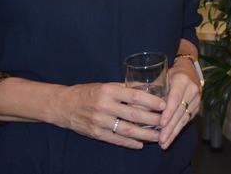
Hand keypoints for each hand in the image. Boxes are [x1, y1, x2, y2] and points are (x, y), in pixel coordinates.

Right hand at [51, 82, 165, 149]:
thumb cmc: (88, 92)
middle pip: (133, 114)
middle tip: (166, 122)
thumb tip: (146, 89)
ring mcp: (100, 121)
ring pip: (127, 129)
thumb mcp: (105, 86)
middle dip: (152, 120)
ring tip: (158, 136)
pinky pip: (116, 139)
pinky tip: (140, 144)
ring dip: (144, 134)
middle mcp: (104, 106)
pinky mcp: (96, 133)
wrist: (64, 105)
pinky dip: (129, 142)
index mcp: (108, 91)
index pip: (134, 96)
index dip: (150, 101)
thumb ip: (123, 88)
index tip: (164, 105)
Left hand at [156, 61, 201, 148]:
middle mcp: (192, 90)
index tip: (161, 124)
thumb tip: (132, 105)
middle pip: (180, 112)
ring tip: (164, 143)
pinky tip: (170, 138)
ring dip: (173, 132)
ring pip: (184, 119)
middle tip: (161, 140)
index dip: (168, 112)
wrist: (190, 70)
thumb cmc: (171, 74)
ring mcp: (196, 99)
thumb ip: (150, 90)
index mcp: (182, 80)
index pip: (175, 98)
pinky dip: (177, 130)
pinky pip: (187, 120)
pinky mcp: (197, 107)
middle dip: (170, 128)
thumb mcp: (162, 77)